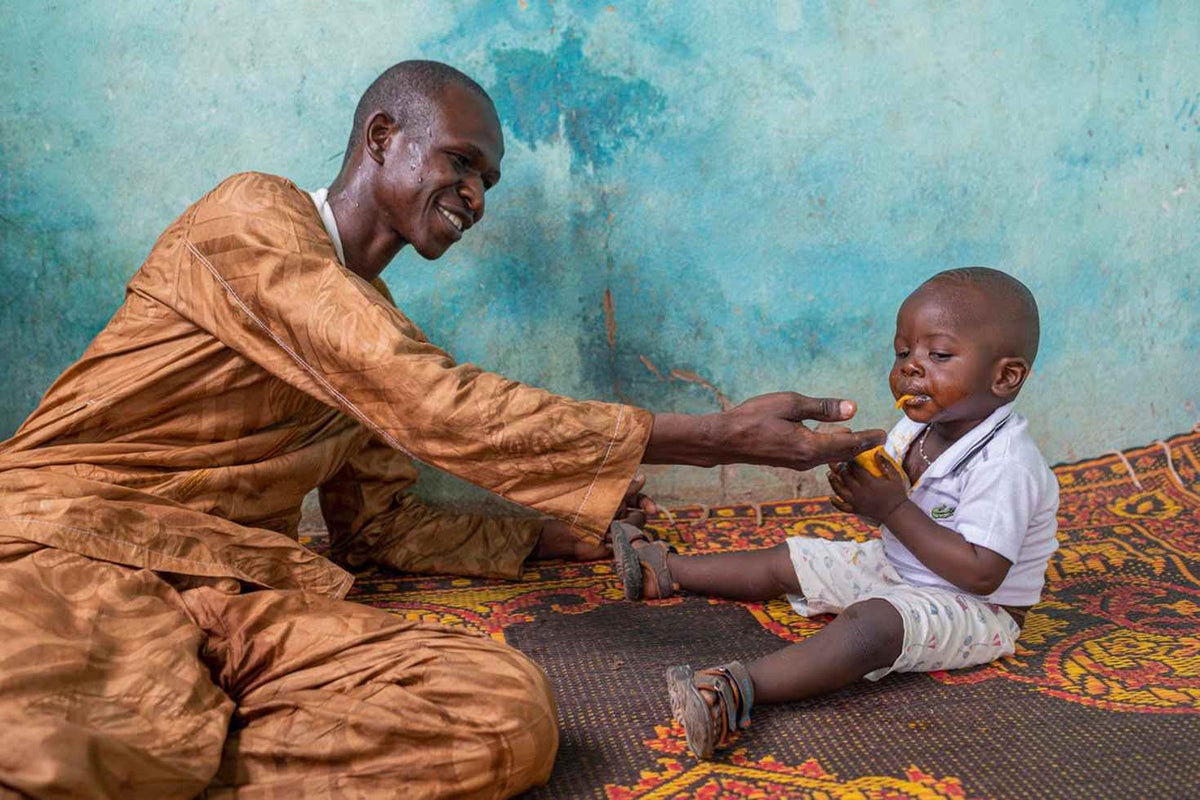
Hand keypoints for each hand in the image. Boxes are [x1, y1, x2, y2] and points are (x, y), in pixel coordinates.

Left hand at [531, 474, 656, 561]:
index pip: (640, 500)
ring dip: (621, 530)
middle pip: (641, 517)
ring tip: (606, 532)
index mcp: (620, 501)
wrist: (569, 535)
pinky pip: (629, 544)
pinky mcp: (618, 544)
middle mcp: (622, 515)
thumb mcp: (608, 497)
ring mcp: (621, 530)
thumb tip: (643, 476)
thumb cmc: (585, 512)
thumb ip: (626, 489)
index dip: (648, 504)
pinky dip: (617, 542)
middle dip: (631, 520)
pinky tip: (606, 541)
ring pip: (636, 530)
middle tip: (618, 521)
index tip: (653, 510)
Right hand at [720, 392, 885, 470]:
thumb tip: (852, 409)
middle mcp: (808, 460)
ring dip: (847, 448)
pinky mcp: (790, 461)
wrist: (726, 440)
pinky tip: (833, 438)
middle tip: (878, 438)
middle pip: (843, 454)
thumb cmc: (754, 418)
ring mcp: (798, 463)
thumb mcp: (790, 404)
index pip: (848, 443)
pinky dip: (832, 448)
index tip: (883, 434)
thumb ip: (822, 408)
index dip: (867, 438)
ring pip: (831, 456)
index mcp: (810, 446)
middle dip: (862, 445)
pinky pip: (819, 457)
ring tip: (861, 438)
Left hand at [826, 450, 909, 524]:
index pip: (856, 469)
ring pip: (840, 491)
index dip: (850, 462)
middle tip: (835, 462)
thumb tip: (877, 452)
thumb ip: (886, 464)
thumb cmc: (897, 493)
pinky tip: (831, 497)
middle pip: (845, 478)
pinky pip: (842, 507)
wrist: (896, 513)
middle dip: (840, 469)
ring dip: (833, 482)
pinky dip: (835, 502)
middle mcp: (861, 492)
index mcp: (870, 483)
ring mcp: (856, 502)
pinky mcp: (855, 510)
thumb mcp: (895, 477)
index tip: (848, 456)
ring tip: (830, 474)